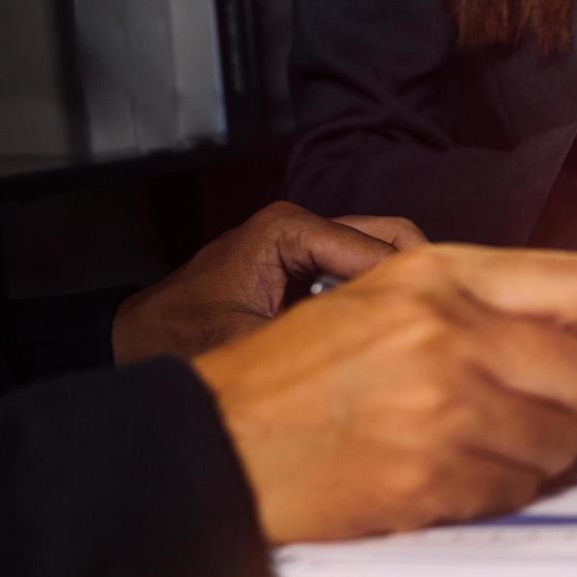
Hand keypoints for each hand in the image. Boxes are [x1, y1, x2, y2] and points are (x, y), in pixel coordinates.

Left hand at [112, 202, 426, 362]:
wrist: (136, 350)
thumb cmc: (179, 345)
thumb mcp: (251, 345)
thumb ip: (323, 331)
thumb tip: (390, 338)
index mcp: (287, 230)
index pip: (381, 251)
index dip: (413, 289)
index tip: (437, 330)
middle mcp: (301, 226)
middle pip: (392, 239)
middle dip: (419, 279)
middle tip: (440, 327)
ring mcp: (304, 245)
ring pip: (383, 255)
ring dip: (401, 290)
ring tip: (417, 334)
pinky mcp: (304, 269)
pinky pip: (360, 274)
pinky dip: (380, 298)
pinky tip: (385, 334)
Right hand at [189, 245, 576, 543]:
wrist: (214, 441)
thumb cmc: (290, 377)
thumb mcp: (380, 298)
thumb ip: (476, 303)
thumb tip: (575, 337)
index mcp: (436, 277)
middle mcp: (447, 333)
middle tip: (572, 419)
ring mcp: (443, 406)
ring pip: (563, 438)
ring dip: (549, 453)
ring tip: (498, 446)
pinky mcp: (432, 474)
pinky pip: (517, 487)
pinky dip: (504, 488)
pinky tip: (460, 473)